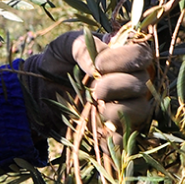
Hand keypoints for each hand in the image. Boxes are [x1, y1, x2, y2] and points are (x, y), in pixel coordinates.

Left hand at [22, 31, 153, 144]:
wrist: (41, 90)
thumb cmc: (57, 62)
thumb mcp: (65, 46)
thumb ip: (83, 47)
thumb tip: (97, 65)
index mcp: (122, 57)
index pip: (141, 55)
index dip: (126, 59)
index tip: (99, 65)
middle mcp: (130, 81)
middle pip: (143, 84)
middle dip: (119, 86)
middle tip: (95, 89)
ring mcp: (125, 108)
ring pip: (140, 110)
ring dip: (120, 110)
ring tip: (97, 107)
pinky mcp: (116, 131)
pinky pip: (127, 137)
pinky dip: (115, 135)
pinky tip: (97, 128)